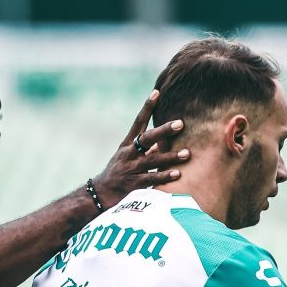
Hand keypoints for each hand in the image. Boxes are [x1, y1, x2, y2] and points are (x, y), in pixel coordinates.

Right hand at [91, 89, 190, 204]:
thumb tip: (164, 142)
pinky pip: (152, 179)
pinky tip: (178, 174)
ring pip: (153, 159)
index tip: (156, 92)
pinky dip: (165, 176)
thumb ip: (146, 149)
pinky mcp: (134, 184)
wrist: (99, 194)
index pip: (138, 122)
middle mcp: (129, 154)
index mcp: (127, 144)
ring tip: (187, 153)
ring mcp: (132, 168)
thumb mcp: (128, 157)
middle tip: (180, 123)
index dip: (147, 107)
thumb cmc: (118, 173)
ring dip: (171, 156)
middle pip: (147, 138)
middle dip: (163, 130)